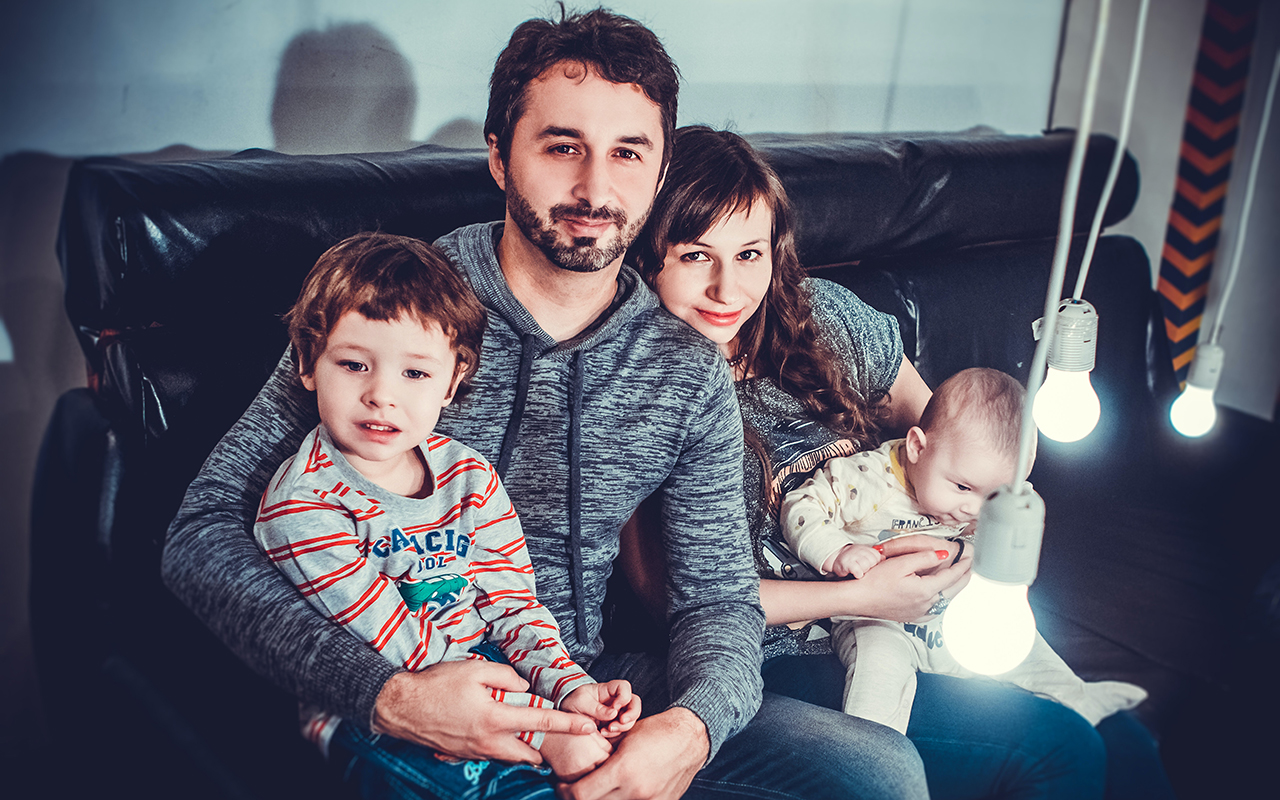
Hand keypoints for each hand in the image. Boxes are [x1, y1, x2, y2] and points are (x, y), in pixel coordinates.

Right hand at [371, 661, 595, 763]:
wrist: (400, 707)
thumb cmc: (435, 685)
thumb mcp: (473, 669)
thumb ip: (505, 676)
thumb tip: (523, 687)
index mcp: (495, 718)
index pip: (541, 723)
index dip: (568, 725)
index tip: (588, 727)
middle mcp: (488, 741)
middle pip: (529, 754)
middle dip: (544, 749)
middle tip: (553, 735)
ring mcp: (475, 751)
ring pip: (510, 756)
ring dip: (522, 749)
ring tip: (524, 732)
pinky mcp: (463, 754)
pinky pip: (491, 754)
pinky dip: (501, 747)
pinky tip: (495, 730)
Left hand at [555, 707, 708, 799]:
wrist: (689, 738)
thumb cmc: (655, 732)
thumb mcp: (622, 739)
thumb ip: (600, 759)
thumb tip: (577, 773)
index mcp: (623, 770)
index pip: (581, 794)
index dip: (566, 792)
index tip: (562, 787)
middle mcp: (635, 790)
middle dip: (579, 798)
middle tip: (575, 790)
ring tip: (598, 790)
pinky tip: (619, 792)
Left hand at [561, 680, 641, 737]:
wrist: (564, 714)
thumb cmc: (572, 702)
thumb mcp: (581, 702)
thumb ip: (597, 708)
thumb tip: (614, 714)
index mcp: (608, 690)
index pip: (624, 687)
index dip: (624, 696)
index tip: (615, 707)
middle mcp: (615, 701)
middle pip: (634, 703)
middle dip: (631, 714)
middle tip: (620, 722)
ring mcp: (616, 713)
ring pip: (630, 718)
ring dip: (622, 726)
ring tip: (606, 730)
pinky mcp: (613, 724)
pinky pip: (621, 729)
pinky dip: (615, 733)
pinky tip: (603, 733)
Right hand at [829, 543, 883, 578]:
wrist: (837, 556)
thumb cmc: (853, 558)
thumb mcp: (865, 555)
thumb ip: (875, 557)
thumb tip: (884, 558)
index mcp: (866, 549)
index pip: (877, 557)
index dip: (874, 563)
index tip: (869, 565)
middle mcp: (860, 551)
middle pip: (872, 562)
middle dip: (869, 567)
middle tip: (863, 569)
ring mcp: (853, 557)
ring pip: (866, 566)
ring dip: (863, 571)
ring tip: (859, 571)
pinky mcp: (847, 564)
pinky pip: (857, 570)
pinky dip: (858, 574)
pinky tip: (856, 574)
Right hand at [842, 543, 970, 621]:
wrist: (857, 599)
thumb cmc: (874, 580)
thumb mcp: (900, 563)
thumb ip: (924, 558)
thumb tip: (944, 554)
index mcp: (924, 590)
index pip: (951, 576)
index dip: (962, 566)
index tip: (970, 557)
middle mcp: (926, 605)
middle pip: (953, 590)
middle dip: (963, 577)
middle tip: (970, 566)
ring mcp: (919, 613)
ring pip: (945, 600)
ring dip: (954, 588)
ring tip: (959, 577)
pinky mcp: (913, 617)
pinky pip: (935, 608)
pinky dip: (942, 599)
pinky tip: (941, 594)